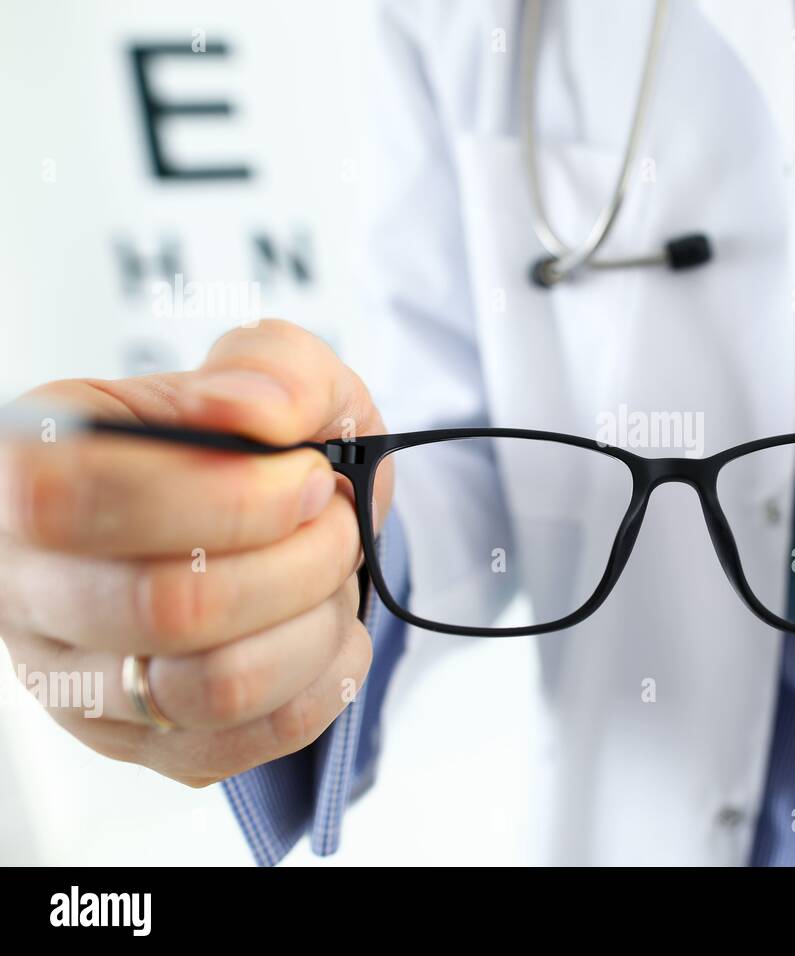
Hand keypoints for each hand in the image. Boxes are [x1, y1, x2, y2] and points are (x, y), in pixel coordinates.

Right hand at [0, 320, 392, 785]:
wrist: (275, 517)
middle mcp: (28, 584)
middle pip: (168, 606)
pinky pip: (251, 739)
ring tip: (331, 576)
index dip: (223, 495)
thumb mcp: (276, 373)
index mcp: (31, 469)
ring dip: (315, 623)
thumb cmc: (255, 446)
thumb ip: (273, 367)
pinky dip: (325, 679)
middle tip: (334, 522)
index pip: (79, 499)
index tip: (307, 474)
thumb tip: (261, 411)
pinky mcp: (142, 742)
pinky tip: (329, 627)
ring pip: (217, 686)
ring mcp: (78, 680)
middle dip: (300, 560)